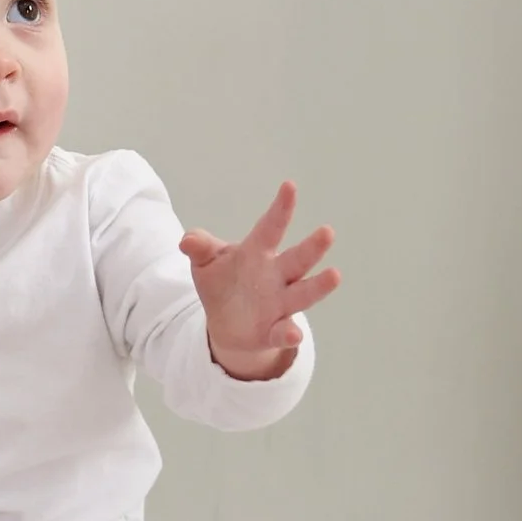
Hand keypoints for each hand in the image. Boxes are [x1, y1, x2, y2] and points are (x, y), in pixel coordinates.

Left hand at [178, 180, 340, 383]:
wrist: (227, 323)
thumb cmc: (222, 282)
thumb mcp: (206, 263)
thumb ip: (200, 248)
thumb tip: (186, 240)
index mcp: (258, 252)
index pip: (271, 227)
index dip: (280, 208)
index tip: (289, 186)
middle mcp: (277, 276)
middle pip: (298, 260)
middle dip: (313, 247)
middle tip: (327, 232)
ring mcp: (279, 304)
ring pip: (303, 294)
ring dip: (318, 286)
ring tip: (334, 275)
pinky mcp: (273, 331)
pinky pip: (283, 332)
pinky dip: (289, 333)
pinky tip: (294, 334)